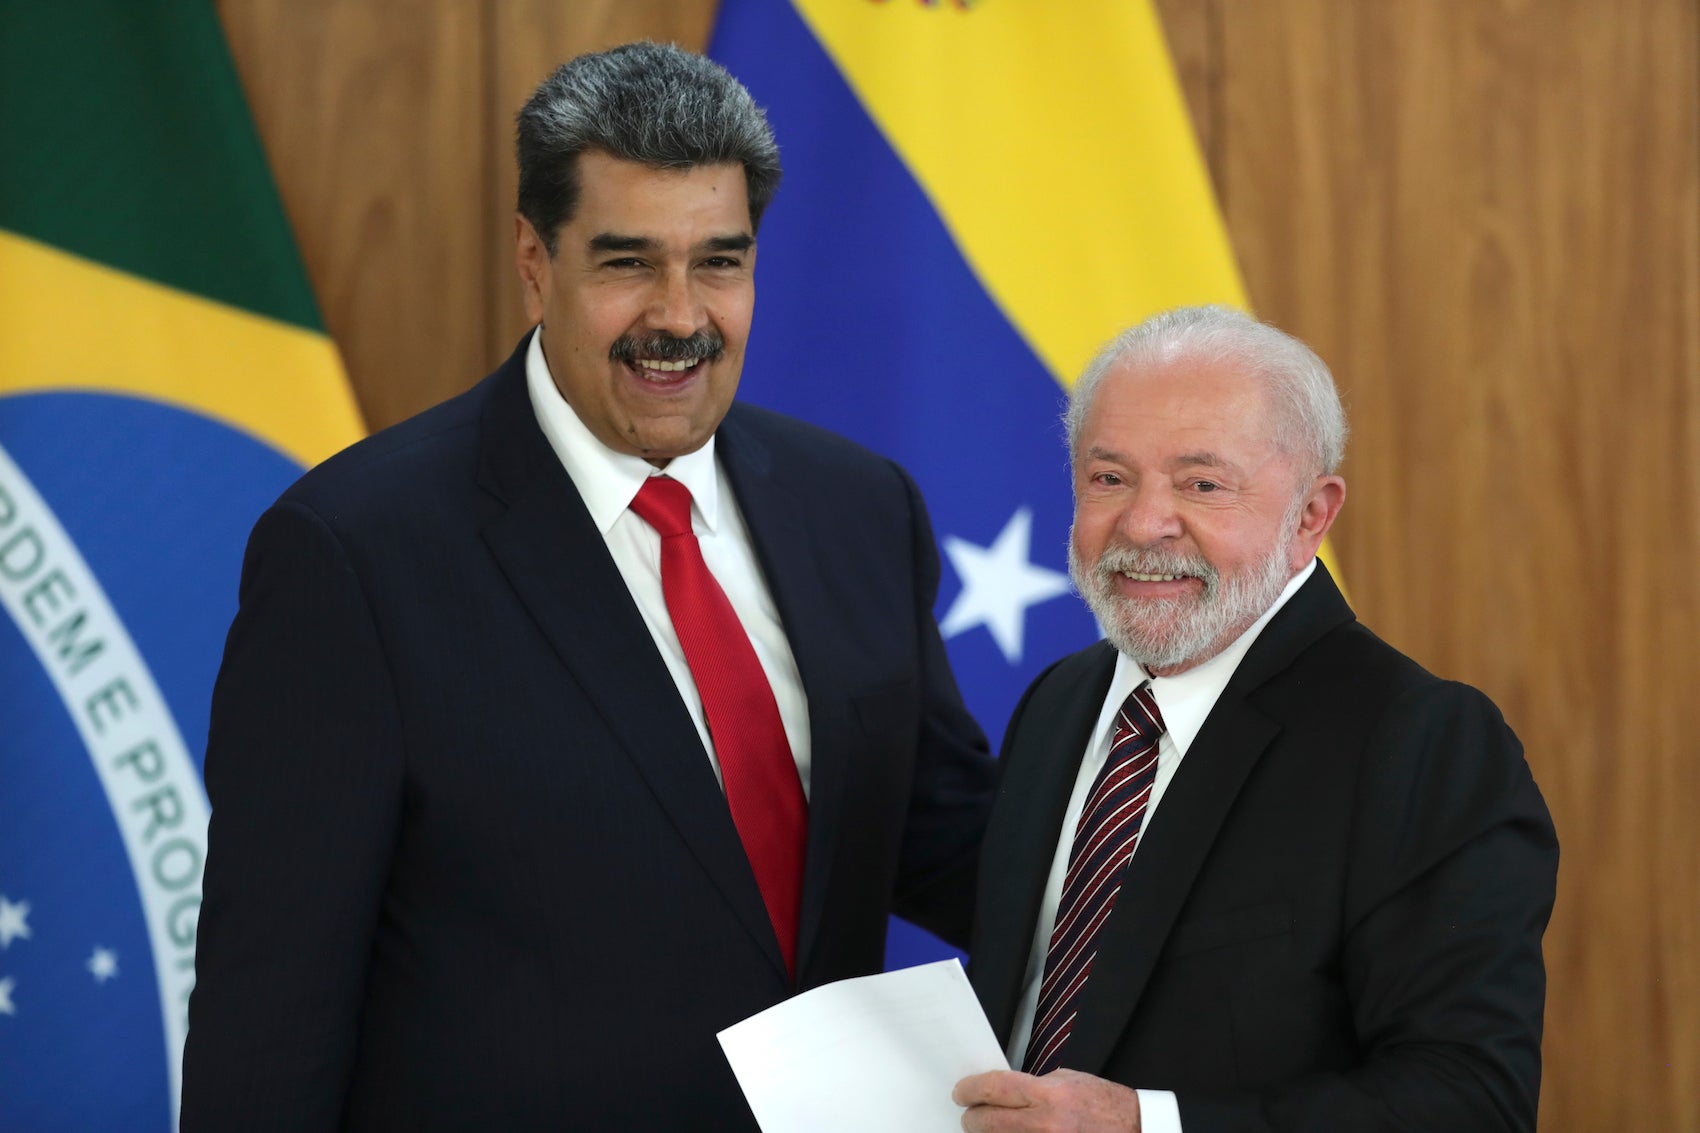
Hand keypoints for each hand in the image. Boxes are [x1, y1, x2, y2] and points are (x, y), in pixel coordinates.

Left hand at [953, 1068, 1141, 1131]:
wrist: (1133, 1129)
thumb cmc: (1104, 1104)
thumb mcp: (1067, 1081)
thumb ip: (1033, 1085)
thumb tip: (1003, 1090)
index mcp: (1050, 1096)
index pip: (995, 1088)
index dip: (971, 1089)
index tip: (961, 1091)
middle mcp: (1046, 1125)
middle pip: (989, 1122)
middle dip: (972, 1117)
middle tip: (968, 1113)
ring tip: (985, 1127)